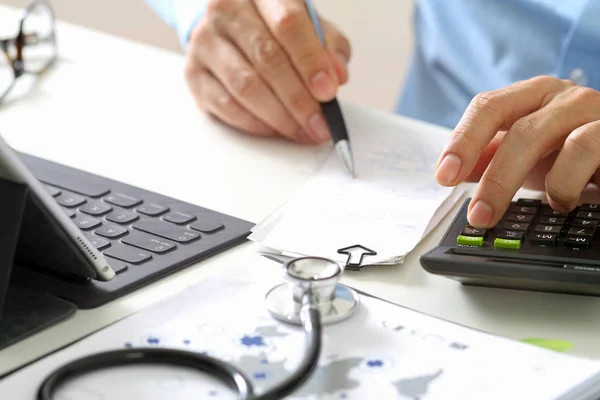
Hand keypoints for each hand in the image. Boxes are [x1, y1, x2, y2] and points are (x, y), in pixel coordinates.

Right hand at [183, 0, 350, 143]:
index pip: (288, 24)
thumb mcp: (308, 24)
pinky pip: (227, 105)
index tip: (328, 92)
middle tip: (319, 124)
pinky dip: (256, 123)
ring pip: (246, 86)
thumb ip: (327, 46)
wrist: (228, 24)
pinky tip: (276, 129)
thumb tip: (336, 76)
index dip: (310, 61)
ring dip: (279, 117)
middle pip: (267, 59)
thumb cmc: (272, 25)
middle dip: (298, 99)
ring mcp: (206, 42)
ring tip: (303, 131)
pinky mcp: (194, 73)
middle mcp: (227, 10)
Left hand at [434, 75, 599, 227]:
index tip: (444, 176)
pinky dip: (567, 184)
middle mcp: (562, 97)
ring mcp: (592, 112)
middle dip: (494, 178)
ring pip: (549, 140)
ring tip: (545, 205)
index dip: (463, 141)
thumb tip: (452, 172)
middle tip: (478, 215)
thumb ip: (489, 158)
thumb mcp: (526, 153)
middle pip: (517, 130)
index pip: (488, 107)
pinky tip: (565, 201)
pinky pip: (585, 153)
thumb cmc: (571, 150)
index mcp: (531, 96)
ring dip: (535, 184)